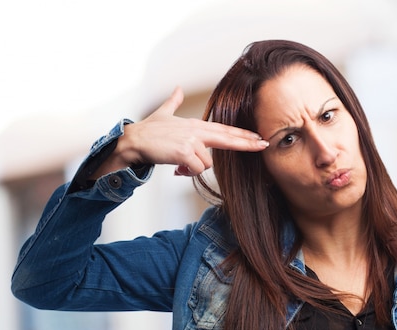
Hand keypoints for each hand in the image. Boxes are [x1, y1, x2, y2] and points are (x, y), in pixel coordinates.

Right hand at [95, 87, 268, 177]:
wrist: (133, 140)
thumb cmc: (148, 131)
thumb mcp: (163, 113)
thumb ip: (173, 101)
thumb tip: (177, 89)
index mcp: (195, 125)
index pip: (224, 129)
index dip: (242, 134)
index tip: (258, 137)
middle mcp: (196, 131)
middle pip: (228, 138)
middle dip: (247, 143)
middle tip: (263, 145)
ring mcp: (190, 141)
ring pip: (206, 163)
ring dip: (193, 169)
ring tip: (179, 165)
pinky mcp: (184, 152)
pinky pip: (195, 169)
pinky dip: (186, 173)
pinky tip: (176, 169)